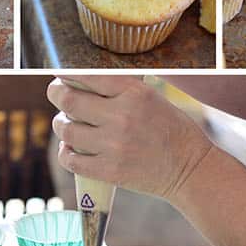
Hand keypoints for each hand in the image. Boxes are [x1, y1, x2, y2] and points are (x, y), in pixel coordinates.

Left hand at [47, 76, 212, 203]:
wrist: (189, 168)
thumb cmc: (171, 131)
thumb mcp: (151, 98)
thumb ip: (120, 90)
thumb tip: (81, 82)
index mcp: (134, 92)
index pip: (87, 75)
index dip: (67, 74)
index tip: (62, 75)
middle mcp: (121, 116)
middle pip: (69, 100)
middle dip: (56, 93)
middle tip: (56, 94)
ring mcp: (114, 145)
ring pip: (67, 130)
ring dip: (60, 125)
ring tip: (65, 125)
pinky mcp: (110, 171)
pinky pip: (71, 160)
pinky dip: (66, 153)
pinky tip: (71, 149)